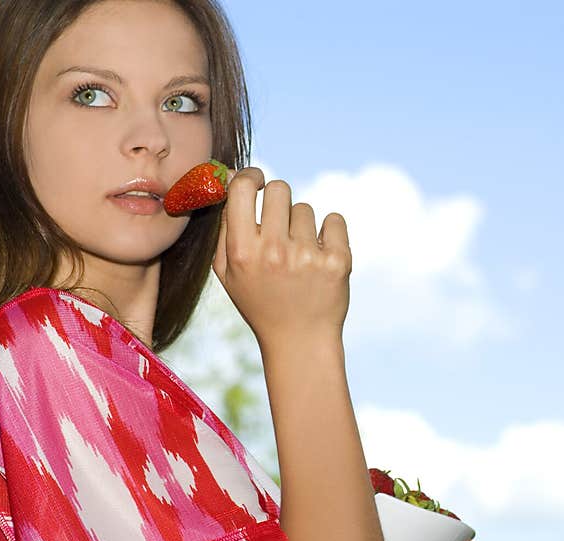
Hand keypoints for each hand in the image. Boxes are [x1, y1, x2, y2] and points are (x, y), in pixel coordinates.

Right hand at [211, 168, 351, 349]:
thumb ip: (225, 225)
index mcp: (242, 252)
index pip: (243, 189)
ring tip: (299, 257)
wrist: (300, 341)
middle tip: (280, 225)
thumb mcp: (228, 271)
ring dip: (303, 227)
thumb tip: (232, 178)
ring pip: (305, 209)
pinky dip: (330, 233)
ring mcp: (308, 256)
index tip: (258, 181)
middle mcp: (274, 252)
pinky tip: (321, 257)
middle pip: (279, 189)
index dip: (251, 177)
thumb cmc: (260, 301)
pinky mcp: (338, 261)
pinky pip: (334, 220)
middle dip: (279, 202)